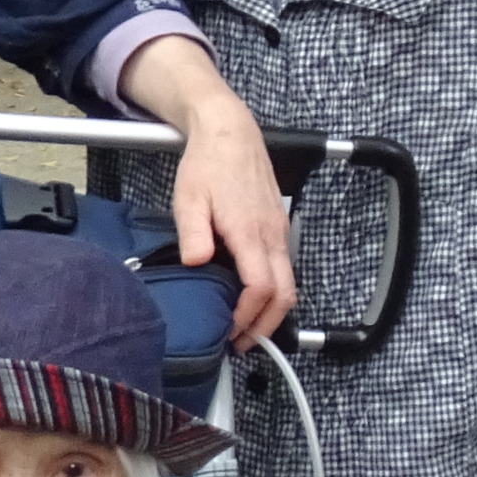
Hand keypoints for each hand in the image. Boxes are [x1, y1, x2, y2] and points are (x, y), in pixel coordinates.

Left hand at [114, 36, 295, 348]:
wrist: (230, 133)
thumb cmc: (207, 164)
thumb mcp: (188, 198)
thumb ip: (193, 233)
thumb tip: (197, 263)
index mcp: (250, 231)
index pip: (262, 287)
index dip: (249, 316)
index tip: (230, 331)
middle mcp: (272, 234)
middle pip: (285, 293)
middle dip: (266, 325)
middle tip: (242, 343)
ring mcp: (278, 231)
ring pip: (288, 282)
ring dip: (271, 311)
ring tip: (243, 327)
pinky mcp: (277, 227)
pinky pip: (283, 267)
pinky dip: (272, 291)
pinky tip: (248, 298)